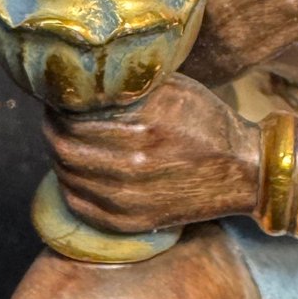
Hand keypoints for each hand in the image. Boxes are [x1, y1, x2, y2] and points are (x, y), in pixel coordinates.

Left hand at [43, 75, 260, 235]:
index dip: (60, 107)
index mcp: (145, 126)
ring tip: (68, 141)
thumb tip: (85, 76)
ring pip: (67, 175)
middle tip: (57, 118)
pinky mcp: (130, 222)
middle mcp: (134, 165)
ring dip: (61, 155)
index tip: (61, 99)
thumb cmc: (208, 124)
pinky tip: (79, 171)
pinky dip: (70, 185)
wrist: (243, 173)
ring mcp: (130, 199)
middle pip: (64, 147)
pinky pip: (78, 204)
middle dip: (54, 129)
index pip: (74, 118)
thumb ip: (132, 84)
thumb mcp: (176, 89)